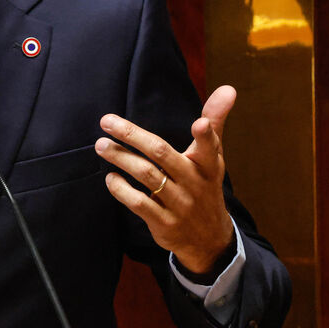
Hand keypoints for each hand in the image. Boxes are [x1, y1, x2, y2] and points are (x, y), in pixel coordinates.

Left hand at [95, 85, 237, 274]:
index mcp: (208, 165)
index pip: (209, 148)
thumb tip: (228, 88)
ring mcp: (179, 204)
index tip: (200, 123)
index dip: (205, 136)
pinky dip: (121, 190)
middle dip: (132, 135)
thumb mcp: (213, 157)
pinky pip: (139, 204)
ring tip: (101, 145)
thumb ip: (214, 122)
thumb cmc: (205, 186)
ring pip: (146, 176)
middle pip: (161, 154)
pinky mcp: (164, 223)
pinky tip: (110, 178)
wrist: (208, 239)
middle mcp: (195, 183)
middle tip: (107, 121)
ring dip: (121, 158)